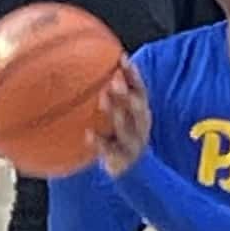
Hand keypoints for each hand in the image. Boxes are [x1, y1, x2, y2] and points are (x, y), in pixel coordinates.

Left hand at [90, 57, 148, 176]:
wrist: (131, 171)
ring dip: (116, 112)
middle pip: (138, 107)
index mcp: (141, 113)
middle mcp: (140, 126)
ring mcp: (133, 144)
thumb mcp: (122, 116)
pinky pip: (111, 151)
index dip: (133, 75)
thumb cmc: (121, 137)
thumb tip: (92, 68)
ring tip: (103, 98)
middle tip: (114, 80)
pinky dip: (100, 142)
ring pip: (126, 128)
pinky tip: (88, 134)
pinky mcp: (122, 160)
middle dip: (126, 93)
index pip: (140, 90)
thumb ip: (114, 96)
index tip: (122, 58)